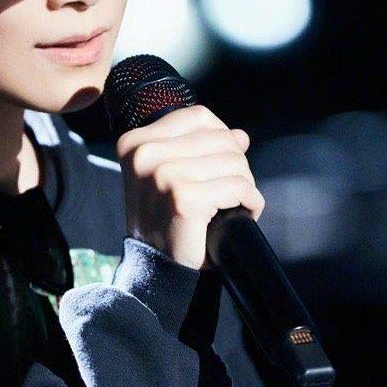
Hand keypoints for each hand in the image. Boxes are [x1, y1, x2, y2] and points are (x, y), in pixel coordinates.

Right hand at [114, 105, 264, 270]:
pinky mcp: (185, 199)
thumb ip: (201, 149)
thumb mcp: (172, 177)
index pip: (198, 116)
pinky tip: (241, 215)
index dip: (221, 137)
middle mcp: (145, 154)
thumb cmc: (165, 223)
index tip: (219, 166)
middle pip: (221, 139)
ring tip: (230, 205)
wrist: (158, 270)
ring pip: (235, 161)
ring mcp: (163, 175)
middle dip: (236, 166)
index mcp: (136, 143)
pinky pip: (239, 187)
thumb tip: (240, 135)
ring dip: (244, 185)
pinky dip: (251, 202)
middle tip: (227, 194)